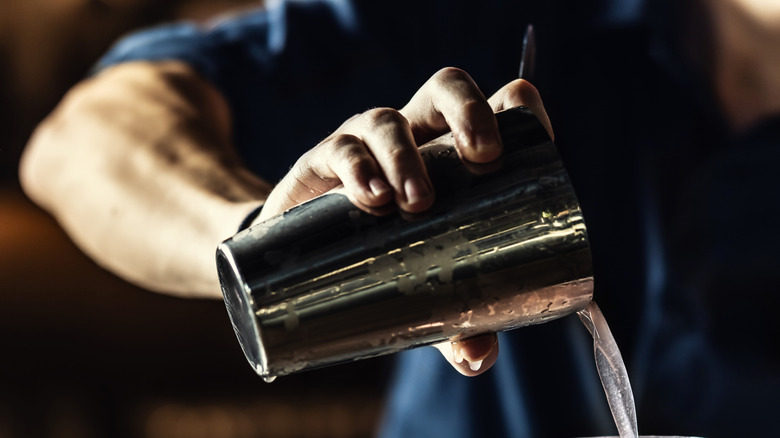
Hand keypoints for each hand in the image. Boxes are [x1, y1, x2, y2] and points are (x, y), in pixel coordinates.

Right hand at [260, 67, 552, 375]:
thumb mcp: (427, 286)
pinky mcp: (321, 163)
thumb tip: (479, 358)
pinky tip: (369, 197)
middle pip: (445, 88)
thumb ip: (457, 320)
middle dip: (469, 112)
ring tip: (415, 201)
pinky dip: (356, 166)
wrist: (305, 261)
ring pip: (388, 121)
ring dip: (405, 156)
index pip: (495, 106)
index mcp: (455, 154)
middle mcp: (415, 137)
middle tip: (483, 158)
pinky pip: (339, 149)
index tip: (537, 133)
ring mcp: (367, 146)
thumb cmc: (386, 259)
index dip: (518, 107)